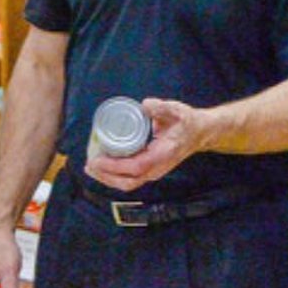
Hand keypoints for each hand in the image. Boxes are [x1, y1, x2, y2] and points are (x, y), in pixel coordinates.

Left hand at [85, 98, 212, 191]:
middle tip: (89, 164)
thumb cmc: (187, 122)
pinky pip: (129, 178)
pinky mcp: (149, 170)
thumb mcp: (177, 110)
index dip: (115, 166)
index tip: (98, 160)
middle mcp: (158, 168)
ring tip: (90, 167)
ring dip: (107, 178)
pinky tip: (102, 167)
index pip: (137, 167)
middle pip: (129, 182)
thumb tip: (146, 104)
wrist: (199, 133)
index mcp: (163, 155)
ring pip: (128, 183)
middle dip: (106, 176)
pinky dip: (113, 176)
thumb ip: (162, 107)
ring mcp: (154, 172)